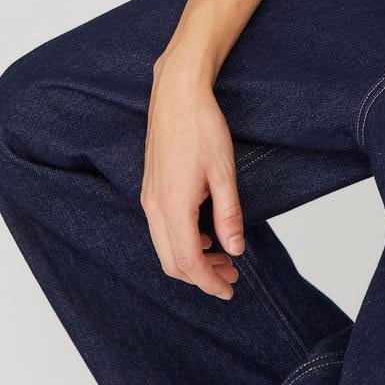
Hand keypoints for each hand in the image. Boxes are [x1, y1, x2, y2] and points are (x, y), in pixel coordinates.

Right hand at [140, 53, 244, 300]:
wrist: (177, 95)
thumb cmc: (202, 127)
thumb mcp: (225, 172)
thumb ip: (229, 215)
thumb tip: (235, 249)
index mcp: (173, 207)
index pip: (188, 262)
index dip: (209, 282)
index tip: (229, 290)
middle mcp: (154, 208)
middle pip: (172, 262)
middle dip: (201, 276)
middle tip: (231, 276)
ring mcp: (148, 199)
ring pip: (164, 247)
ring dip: (192, 259)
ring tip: (223, 257)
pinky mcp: (150, 189)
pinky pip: (161, 229)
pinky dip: (181, 242)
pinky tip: (204, 235)